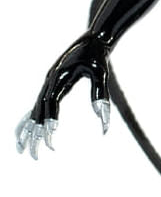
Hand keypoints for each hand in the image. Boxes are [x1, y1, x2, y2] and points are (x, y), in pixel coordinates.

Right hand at [16, 33, 110, 158]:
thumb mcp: (102, 74)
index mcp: (58, 77)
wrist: (93, 40)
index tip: (50, 139)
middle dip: (36, 134)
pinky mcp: (50, 84)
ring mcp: (47, 83)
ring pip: (33, 110)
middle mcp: (48, 81)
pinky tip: (26, 132)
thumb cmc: (98, 56)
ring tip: (21, 150)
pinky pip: (37, 105)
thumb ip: (100, 95)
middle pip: (38, 111)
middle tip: (35, 156)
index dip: (50, 121)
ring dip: (27, 130)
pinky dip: (30, 119)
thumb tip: (102, 120)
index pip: (51, 103)